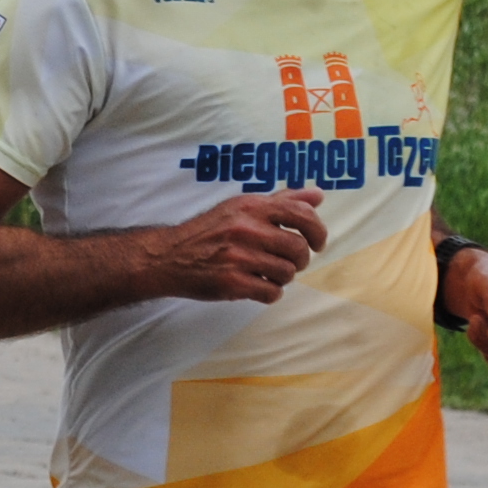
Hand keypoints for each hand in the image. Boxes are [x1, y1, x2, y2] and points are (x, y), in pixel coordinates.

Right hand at [139, 190, 325, 303]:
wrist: (169, 257)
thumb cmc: (209, 232)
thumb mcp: (241, 207)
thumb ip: (281, 200)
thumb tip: (317, 195)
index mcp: (251, 207)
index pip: (301, 213)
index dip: (317, 230)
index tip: (317, 242)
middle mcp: (246, 229)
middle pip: (298, 249)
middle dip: (300, 260)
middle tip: (289, 261)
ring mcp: (239, 257)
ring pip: (287, 273)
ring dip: (283, 277)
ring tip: (267, 273)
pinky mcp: (232, 283)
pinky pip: (272, 293)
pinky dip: (270, 293)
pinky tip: (258, 286)